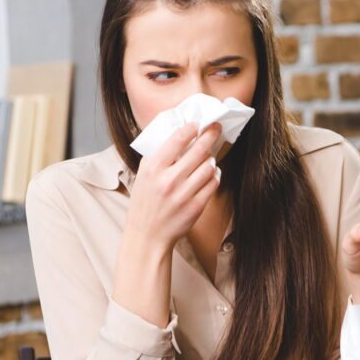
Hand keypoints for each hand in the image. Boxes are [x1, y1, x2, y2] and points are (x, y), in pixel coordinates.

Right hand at [124, 122, 221, 251]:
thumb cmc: (145, 202)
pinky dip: (215, 175)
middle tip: (216, 128)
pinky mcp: (196, 207)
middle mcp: (168, 180)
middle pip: (198, 150)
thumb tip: (180, 134)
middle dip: (210, 135)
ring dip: (211, 159)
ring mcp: (183, 194)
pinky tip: (211, 172)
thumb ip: (160, 155)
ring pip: (209, 167)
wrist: (148, 235)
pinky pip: (213, 184)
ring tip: (209, 157)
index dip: (191, 128)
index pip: (177, 139)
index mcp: (153, 168)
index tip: (197, 124)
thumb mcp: (144, 174)